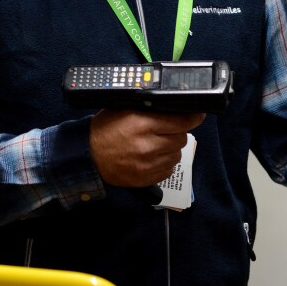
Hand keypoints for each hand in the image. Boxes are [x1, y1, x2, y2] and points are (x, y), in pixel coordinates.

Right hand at [89, 109, 204, 187]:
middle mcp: (148, 144)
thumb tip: (174, 106)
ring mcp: (148, 164)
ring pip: (176, 154)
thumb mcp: (124, 110)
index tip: (197, 115)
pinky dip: (164, 163)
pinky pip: (169, 169)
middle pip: (181, 138)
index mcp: (142, 123)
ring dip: (171, 149)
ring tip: (156, 145)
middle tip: (165, 130)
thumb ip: (149, 108)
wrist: (88, 157)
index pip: (181, 121)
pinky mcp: (147, 179)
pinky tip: (152, 158)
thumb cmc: (105, 129)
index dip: (192, 117)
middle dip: (177, 133)